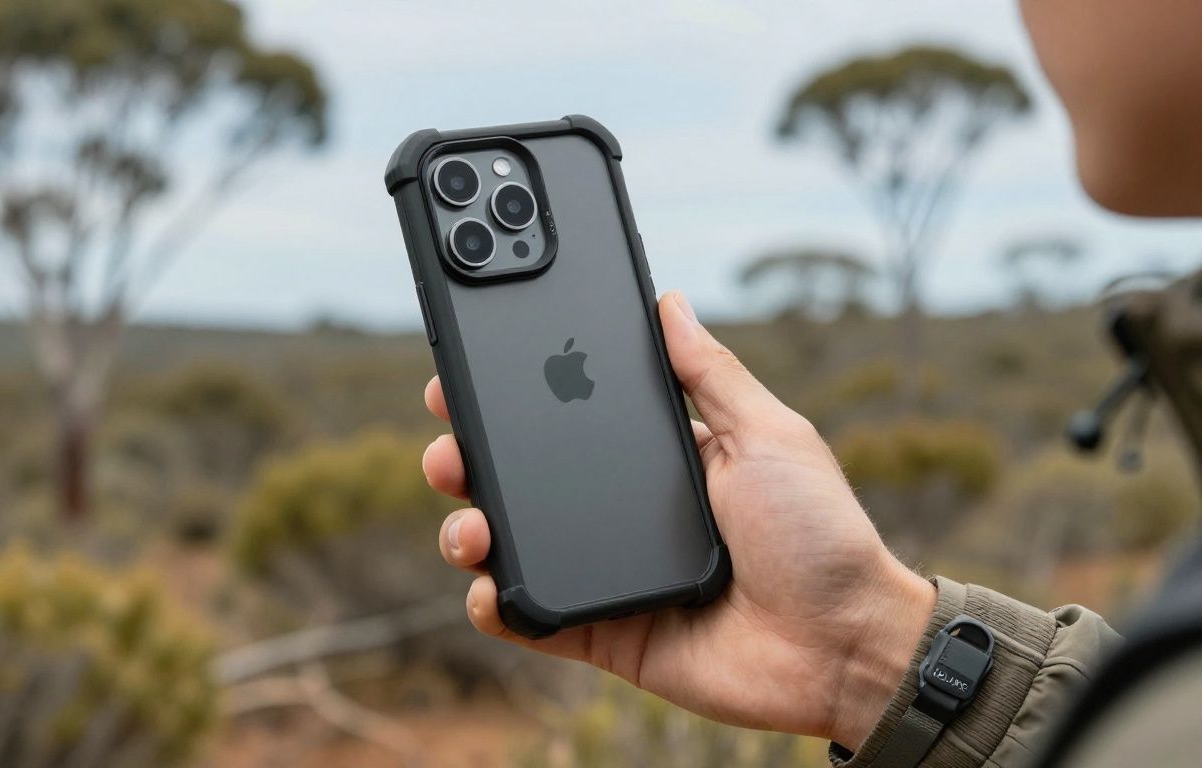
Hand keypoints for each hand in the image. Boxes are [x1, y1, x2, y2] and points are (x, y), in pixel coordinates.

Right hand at [421, 290, 934, 748]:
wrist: (844, 645)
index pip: (571, 421)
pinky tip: (489, 587)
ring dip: (470, 528)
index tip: (471, 374)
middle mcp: (623, 515)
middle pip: (527, 481)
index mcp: (661, 461)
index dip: (518, 400)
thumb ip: (710, 375)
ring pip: (515, 546)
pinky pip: (531, 619)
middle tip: (450, 447)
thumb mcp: (769, 434)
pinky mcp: (603, 632)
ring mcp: (609, 575)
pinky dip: (496, 606)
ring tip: (467, 521)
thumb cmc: (822, 535)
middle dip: (472, 460)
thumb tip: (668, 302)